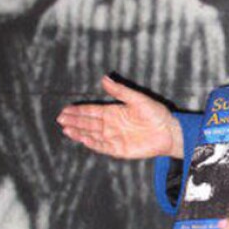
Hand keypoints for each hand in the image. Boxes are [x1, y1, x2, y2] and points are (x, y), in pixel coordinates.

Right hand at [56, 75, 183, 158]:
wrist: (168, 132)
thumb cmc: (155, 113)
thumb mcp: (137, 99)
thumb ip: (120, 91)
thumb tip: (104, 78)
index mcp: (114, 112)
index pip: (92, 112)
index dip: (78, 111)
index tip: (65, 110)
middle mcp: (111, 125)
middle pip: (88, 123)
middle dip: (74, 121)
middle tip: (60, 119)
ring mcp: (114, 138)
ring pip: (92, 135)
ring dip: (79, 132)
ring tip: (66, 129)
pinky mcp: (119, 149)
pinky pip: (103, 147)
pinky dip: (93, 144)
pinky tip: (83, 139)